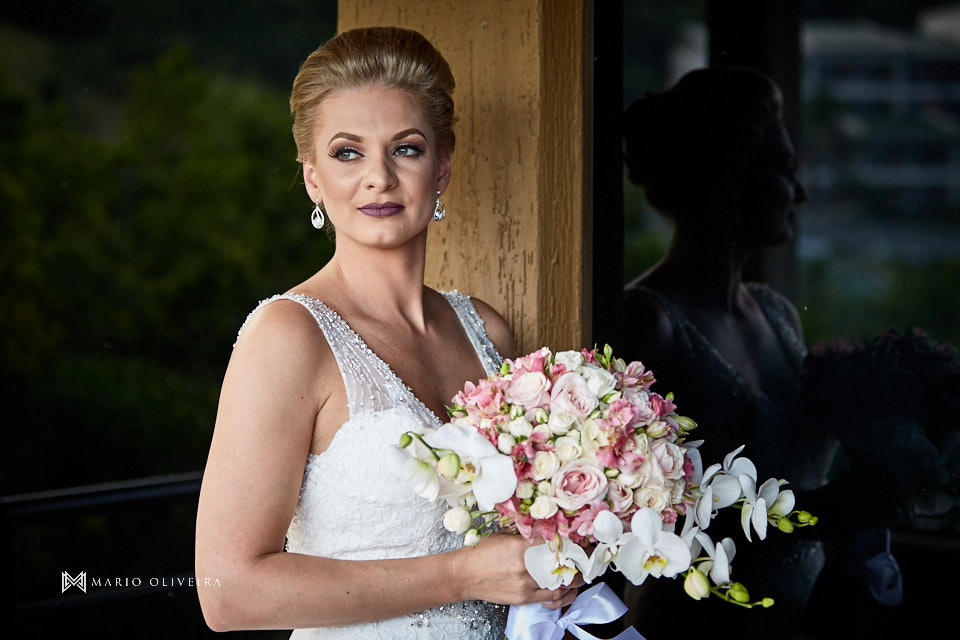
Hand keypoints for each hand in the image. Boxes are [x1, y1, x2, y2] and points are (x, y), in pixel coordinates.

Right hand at [452, 532, 584, 606]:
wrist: (465, 575)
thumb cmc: (482, 553)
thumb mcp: (505, 535)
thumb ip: (528, 535)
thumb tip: (549, 531)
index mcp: (521, 547)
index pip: (555, 544)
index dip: (571, 542)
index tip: (580, 540)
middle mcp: (526, 567)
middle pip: (561, 565)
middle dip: (576, 561)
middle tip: (584, 556)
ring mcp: (526, 585)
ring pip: (560, 584)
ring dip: (572, 579)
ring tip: (578, 572)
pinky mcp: (524, 598)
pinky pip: (550, 597)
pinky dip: (561, 593)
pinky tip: (566, 588)